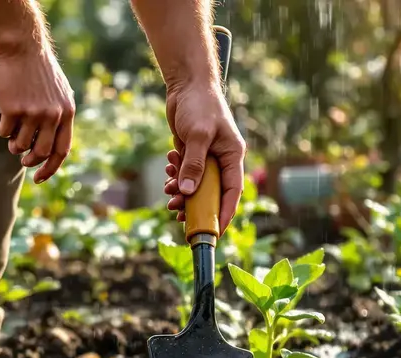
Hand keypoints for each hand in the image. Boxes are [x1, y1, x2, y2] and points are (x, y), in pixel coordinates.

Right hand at [0, 43, 75, 182]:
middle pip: (41, 153)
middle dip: (30, 161)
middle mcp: (52, 116)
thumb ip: (59, 116)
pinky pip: (5, 133)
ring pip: (20, 145)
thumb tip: (52, 146)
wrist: (22, 47)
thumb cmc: (39, 70)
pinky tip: (4, 117)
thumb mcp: (59, 92)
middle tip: (23, 160)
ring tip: (12, 134)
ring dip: (14, 145)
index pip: (61, 151)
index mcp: (67, 113)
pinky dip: (3, 130)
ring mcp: (33, 113)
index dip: (50, 168)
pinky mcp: (13, 109)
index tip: (39, 177)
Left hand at [161, 85, 245, 233]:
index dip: (224, 213)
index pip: (232, 192)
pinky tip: (168, 170)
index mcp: (232, 156)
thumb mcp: (197, 135)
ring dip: (181, 192)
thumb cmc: (199, 104)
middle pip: (212, 192)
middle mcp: (223, 159)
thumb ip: (194, 164)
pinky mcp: (193, 154)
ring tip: (168, 193)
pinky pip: (186, 174)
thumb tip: (187, 193)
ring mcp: (208, 157)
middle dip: (195, 204)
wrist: (187, 84)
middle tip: (177, 214)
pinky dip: (176, 177)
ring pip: (197, 185)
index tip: (215, 230)